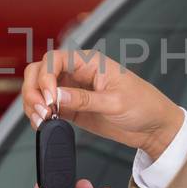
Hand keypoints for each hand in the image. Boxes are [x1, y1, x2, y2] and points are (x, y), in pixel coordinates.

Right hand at [22, 49, 182, 159]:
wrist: (153, 127)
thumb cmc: (143, 106)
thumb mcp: (116, 103)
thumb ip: (84, 100)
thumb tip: (57, 97)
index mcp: (90, 62)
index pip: (55, 59)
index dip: (46, 77)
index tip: (50, 98)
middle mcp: (77, 72)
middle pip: (40, 71)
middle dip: (33, 89)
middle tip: (41, 110)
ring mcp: (72, 90)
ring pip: (39, 89)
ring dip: (33, 103)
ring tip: (41, 121)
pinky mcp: (70, 108)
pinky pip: (47, 107)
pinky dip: (39, 115)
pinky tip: (44, 124)